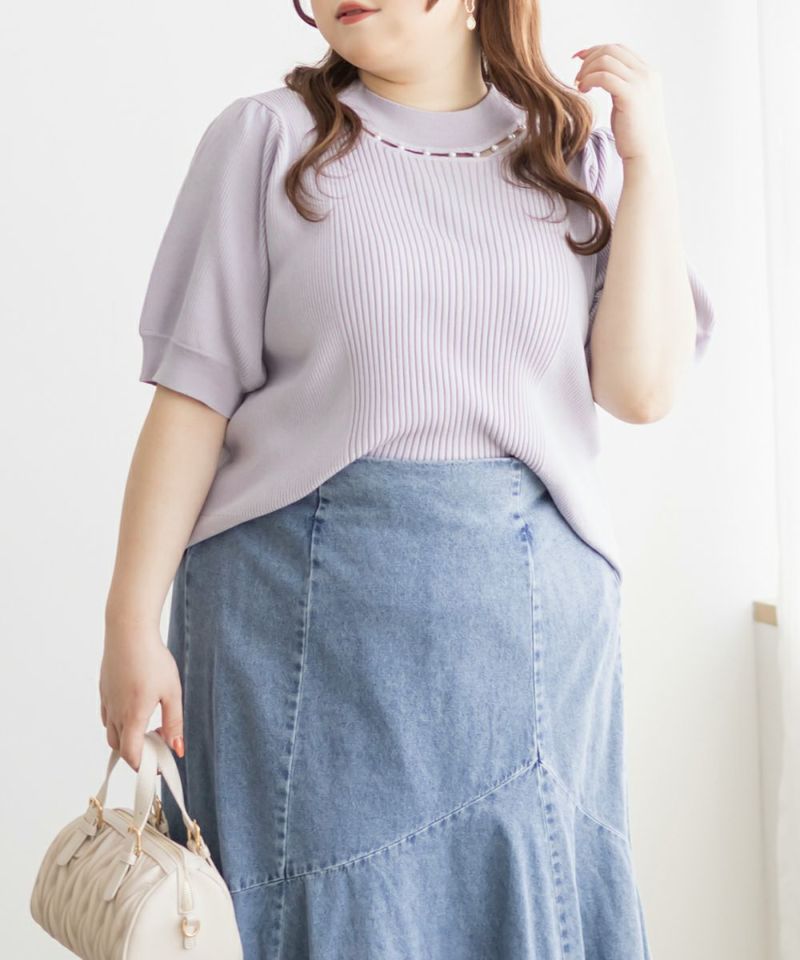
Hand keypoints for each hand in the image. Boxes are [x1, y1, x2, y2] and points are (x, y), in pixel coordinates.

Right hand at [99, 620, 184, 771]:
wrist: (129, 632)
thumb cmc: (153, 659)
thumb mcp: (172, 692)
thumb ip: (174, 722)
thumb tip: (177, 748)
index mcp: (133, 716)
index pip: (131, 755)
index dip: (144, 766)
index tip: (160, 764)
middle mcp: (115, 712)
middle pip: (120, 747)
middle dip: (138, 753)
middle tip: (158, 745)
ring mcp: (107, 701)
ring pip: (112, 732)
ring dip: (128, 738)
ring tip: (150, 726)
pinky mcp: (104, 691)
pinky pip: (107, 716)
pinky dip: (120, 722)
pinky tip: (136, 709)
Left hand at [573, 43, 671, 165]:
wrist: (646, 154)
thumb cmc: (633, 133)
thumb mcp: (628, 101)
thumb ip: (619, 84)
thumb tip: (599, 72)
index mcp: (648, 73)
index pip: (619, 49)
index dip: (596, 50)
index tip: (579, 59)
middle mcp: (647, 74)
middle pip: (611, 50)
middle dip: (589, 58)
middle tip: (576, 76)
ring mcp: (640, 83)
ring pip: (605, 60)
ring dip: (587, 70)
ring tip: (579, 86)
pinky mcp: (630, 95)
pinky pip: (603, 77)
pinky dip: (588, 80)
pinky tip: (582, 91)